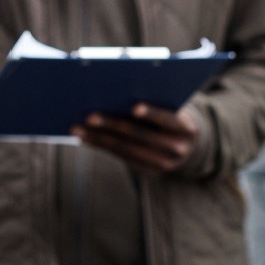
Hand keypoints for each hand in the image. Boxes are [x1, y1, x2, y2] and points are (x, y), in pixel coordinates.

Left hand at [73, 103, 201, 174]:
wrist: (187, 146)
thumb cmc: (172, 115)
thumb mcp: (172, 108)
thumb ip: (155, 100)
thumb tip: (116, 93)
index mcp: (186, 128)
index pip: (168, 119)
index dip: (152, 113)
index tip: (134, 107)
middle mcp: (176, 148)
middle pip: (140, 136)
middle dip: (113, 125)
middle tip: (89, 116)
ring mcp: (162, 164)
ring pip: (126, 149)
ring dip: (99, 138)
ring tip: (77, 128)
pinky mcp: (148, 171)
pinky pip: (121, 157)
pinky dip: (102, 146)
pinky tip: (86, 138)